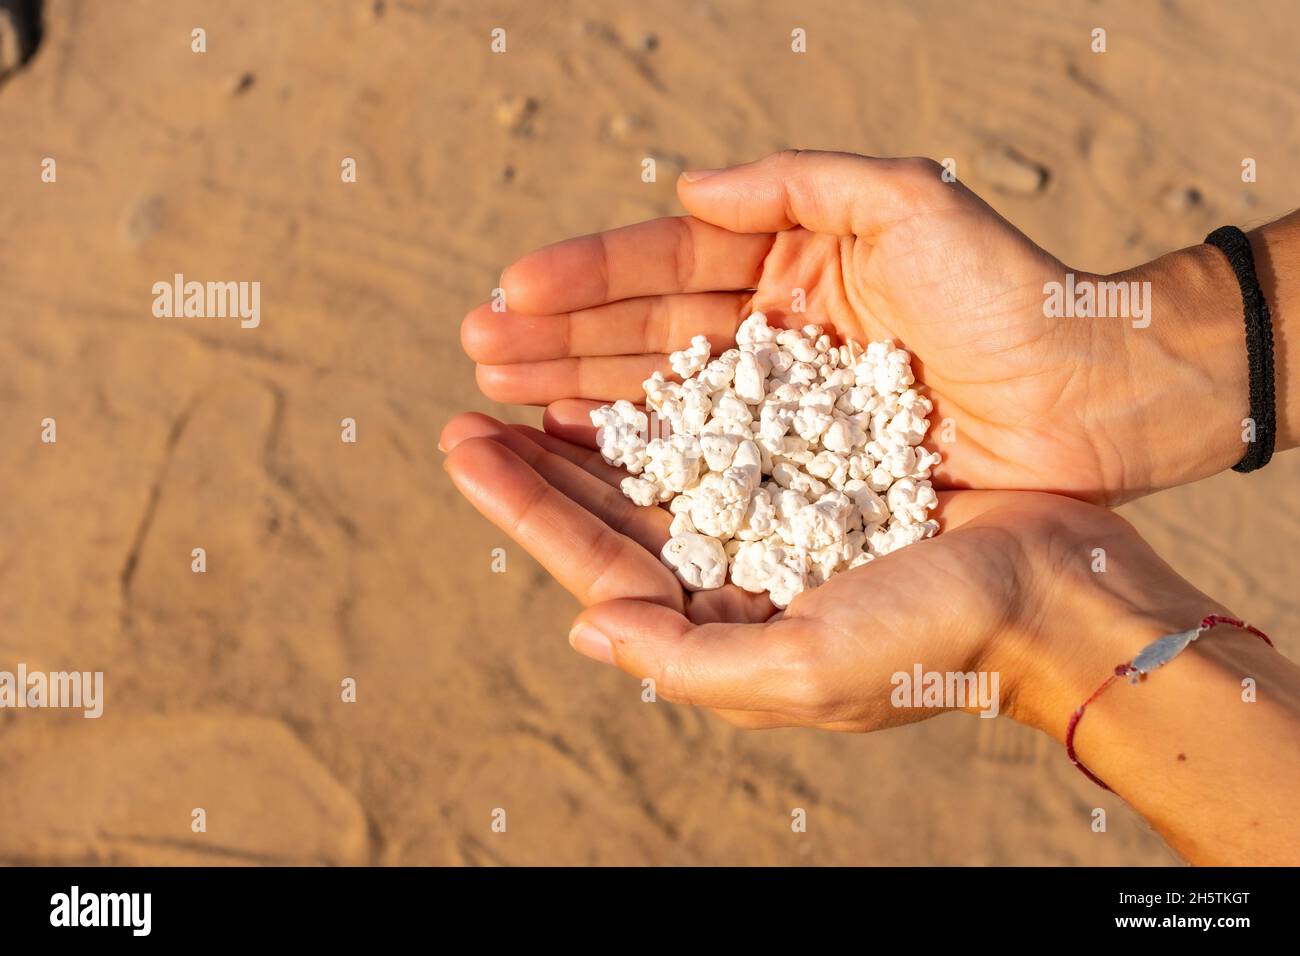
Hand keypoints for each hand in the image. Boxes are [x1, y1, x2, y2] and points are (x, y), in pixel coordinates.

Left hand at [440, 413, 1299, 863]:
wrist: (1054, 587)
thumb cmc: (935, 639)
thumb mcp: (802, 668)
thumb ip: (687, 660)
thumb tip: (587, 631)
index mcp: (721, 623)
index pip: (597, 560)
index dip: (525, 506)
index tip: (463, 444)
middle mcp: (736, 571)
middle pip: (612, 506)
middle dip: (538, 459)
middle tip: (473, 398)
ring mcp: (774, 517)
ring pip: (657, 462)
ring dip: (592, 419)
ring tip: (529, 373)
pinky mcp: (817, 466)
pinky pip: (723, 425)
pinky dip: (673, 397)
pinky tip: (634, 368)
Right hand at [464, 150, 1248, 504]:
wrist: (1094, 394)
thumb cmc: (1010, 291)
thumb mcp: (912, 204)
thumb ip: (801, 186)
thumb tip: (687, 190)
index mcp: (791, 266)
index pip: (667, 265)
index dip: (588, 276)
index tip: (510, 289)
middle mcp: (773, 335)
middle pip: (645, 334)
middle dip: (559, 340)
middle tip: (474, 350)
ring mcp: (783, 408)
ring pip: (663, 398)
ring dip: (579, 396)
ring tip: (500, 399)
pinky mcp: (804, 473)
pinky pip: (708, 462)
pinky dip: (643, 459)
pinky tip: (579, 455)